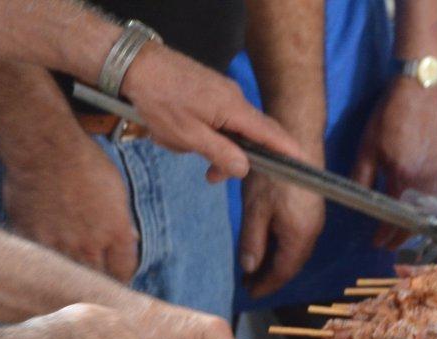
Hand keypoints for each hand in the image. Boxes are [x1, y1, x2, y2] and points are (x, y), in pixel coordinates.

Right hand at [2, 133, 139, 281]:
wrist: (44, 148)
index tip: (114, 276)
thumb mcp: (116, 190)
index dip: (119, 276)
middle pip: (97, 280)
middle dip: (98, 281)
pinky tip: (45, 261)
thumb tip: (130, 239)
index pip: (124, 272)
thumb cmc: (84, 162)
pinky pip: (41, 262)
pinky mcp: (32, 240)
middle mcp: (90, 245)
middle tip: (93, 281)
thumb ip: (122, 222)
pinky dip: (44, 263)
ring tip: (69, 277)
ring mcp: (59, 245)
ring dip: (71, 277)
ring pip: (69, 276)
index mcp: (116, 233)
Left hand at [122, 43, 304, 182]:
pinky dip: (202, 131)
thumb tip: (245, 168)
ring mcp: (221, 92)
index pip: (271, 133)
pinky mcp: (208, 91)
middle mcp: (233, 98)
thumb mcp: (187, 135)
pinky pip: (215, 117)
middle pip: (249, 136)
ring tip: (181, 148)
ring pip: (228, 129)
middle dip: (233, 158)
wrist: (134, 65)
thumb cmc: (158, 99)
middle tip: (211, 176)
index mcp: (233, 109)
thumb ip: (220, 153)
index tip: (303, 164)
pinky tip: (178, 133)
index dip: (288, 150)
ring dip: (210, 145)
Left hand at [238, 169, 325, 298]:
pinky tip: (266, 243)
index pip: (283, 271)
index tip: (249, 292)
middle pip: (291, 264)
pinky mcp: (311, 209)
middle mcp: (312, 231)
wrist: (296, 139)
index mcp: (300, 235)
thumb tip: (250, 268)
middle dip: (270, 276)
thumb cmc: (273, 173)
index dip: (266, 284)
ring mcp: (314, 220)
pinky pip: (296, 238)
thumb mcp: (255, 210)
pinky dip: (280, 247)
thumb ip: (252, 242)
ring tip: (254, 266)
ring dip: (275, 261)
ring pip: (294, 251)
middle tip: (248, 282)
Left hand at [351, 78, 436, 247]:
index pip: (395, 217)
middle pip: (415, 220)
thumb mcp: (367, 147)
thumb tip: (357, 202)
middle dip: (401, 236)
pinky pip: (433, 198)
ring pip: (426, 211)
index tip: (376, 244)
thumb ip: (362, 177)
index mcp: (403, 178)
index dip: (386, 235)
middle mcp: (424, 182)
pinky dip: (422, 210)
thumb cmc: (389, 117)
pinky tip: (413, 210)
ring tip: (399, 231)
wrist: (419, 92)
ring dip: (413, 223)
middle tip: (388, 244)